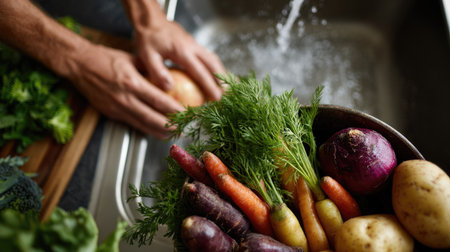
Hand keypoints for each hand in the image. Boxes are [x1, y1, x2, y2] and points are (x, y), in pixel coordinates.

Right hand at [69, 43, 184, 138]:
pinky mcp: (112, 114)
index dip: (175, 110)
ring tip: (173, 134)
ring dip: (159, 132)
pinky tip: (155, 130)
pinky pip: (133, 124)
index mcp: (132, 83)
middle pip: (153, 119)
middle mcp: (125, 99)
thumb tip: (169, 76)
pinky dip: (146, 128)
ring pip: (144, 126)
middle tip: (184, 129)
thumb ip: (150, 69)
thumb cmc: (105, 58)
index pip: (159, 101)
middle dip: (170, 127)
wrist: (79, 64)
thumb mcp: (132, 59)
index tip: (187, 114)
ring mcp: (118, 109)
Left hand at [135, 19, 224, 100]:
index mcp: (182, 51)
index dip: (210, 85)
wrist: (151, 20)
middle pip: (213, 64)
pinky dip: (216, 68)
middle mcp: (192, 47)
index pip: (200, 71)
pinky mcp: (194, 45)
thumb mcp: (147, 55)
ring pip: (214, 60)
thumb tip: (169, 87)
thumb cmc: (148, 37)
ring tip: (226, 88)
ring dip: (222, 73)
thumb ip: (157, 71)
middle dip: (223, 80)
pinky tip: (216, 77)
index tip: (216, 97)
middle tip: (228, 94)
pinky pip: (209, 57)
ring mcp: (195, 45)